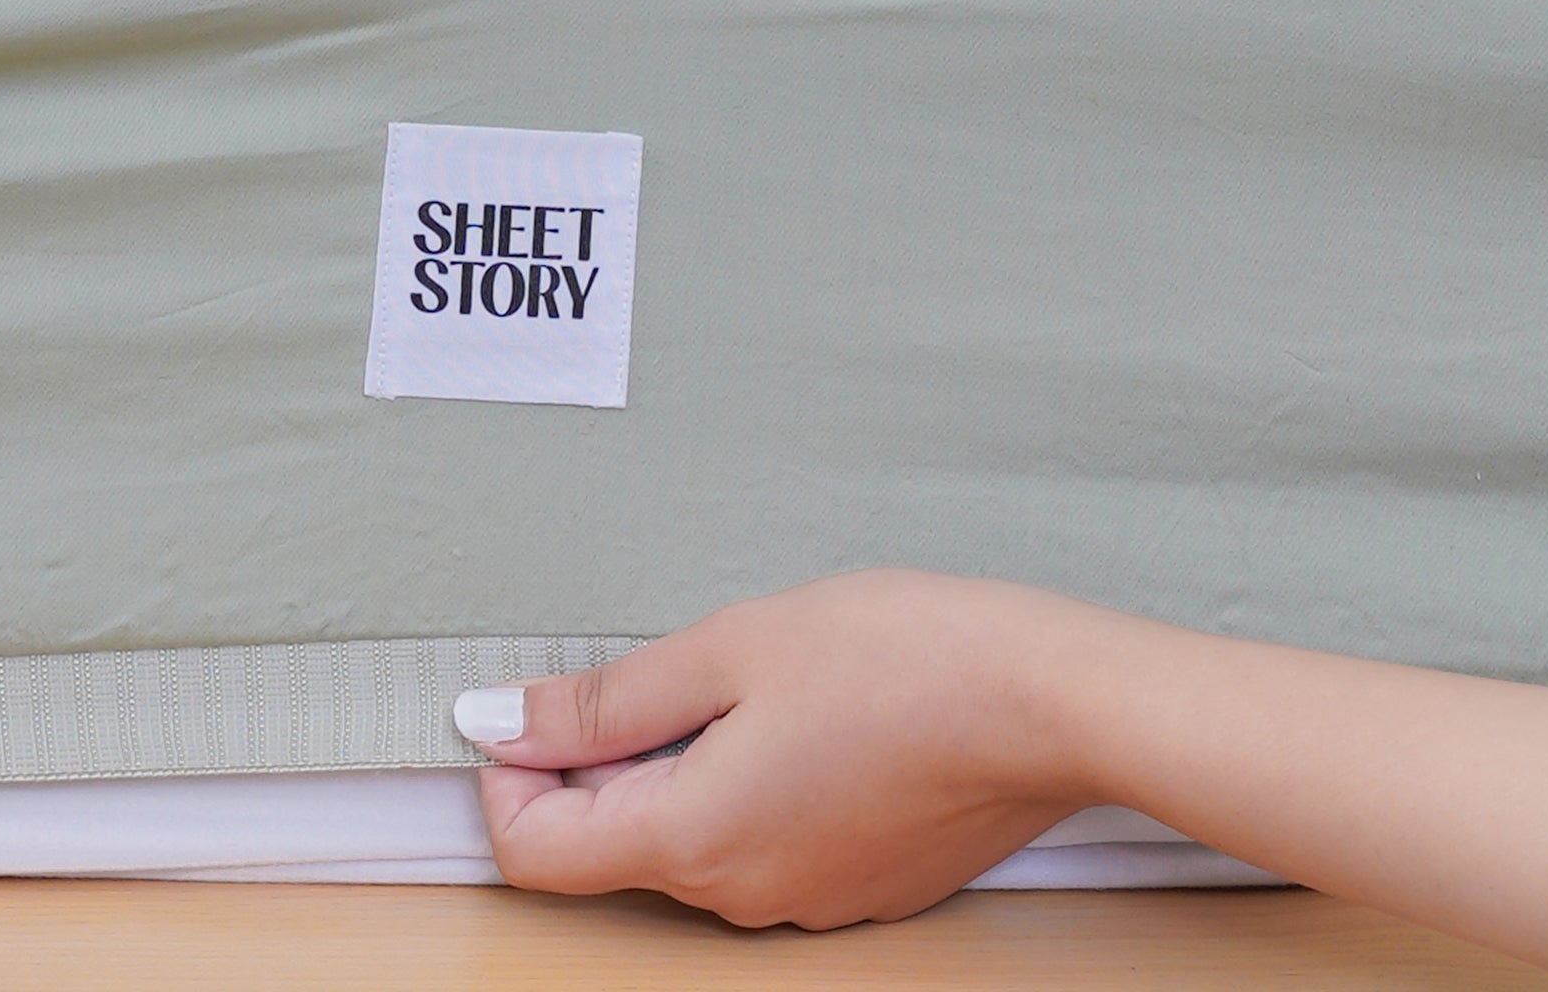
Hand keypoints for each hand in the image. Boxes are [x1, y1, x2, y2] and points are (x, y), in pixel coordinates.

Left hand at [456, 571, 1112, 929]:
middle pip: (612, 846)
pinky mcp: (855, 883)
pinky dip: (744, 781)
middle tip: (647, 665)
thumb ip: (606, 700)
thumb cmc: (903, 658)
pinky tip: (795, 711)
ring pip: (689, 841)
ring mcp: (805, 899)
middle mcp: (743, 895)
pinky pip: (759, 842)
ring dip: (677, 766)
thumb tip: (501, 726)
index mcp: (696, 841)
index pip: (539, 856)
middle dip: (597, 762)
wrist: (1046, 702)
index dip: (508, 778)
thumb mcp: (731, 647)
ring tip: (738, 676)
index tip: (522, 709)